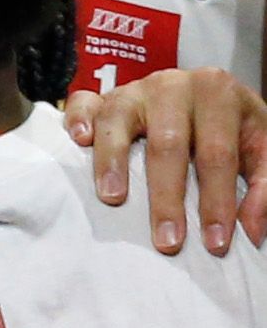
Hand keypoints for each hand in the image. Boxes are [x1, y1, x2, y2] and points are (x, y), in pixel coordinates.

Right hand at [86, 68, 266, 258]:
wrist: (212, 98)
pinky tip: (79, 142)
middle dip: (167, 197)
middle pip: (168, 143)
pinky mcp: (106, 96)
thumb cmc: (236, 129)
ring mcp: (136, 88)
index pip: (218, 154)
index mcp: (219, 93)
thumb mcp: (262, 149)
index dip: (217, 200)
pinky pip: (84, 102)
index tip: (215, 243)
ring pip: (119, 122)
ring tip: (113, 199)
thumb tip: (250, 230)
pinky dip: (78, 119)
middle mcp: (174, 85)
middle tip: (168, 241)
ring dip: (113, 162)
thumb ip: (264, 186)